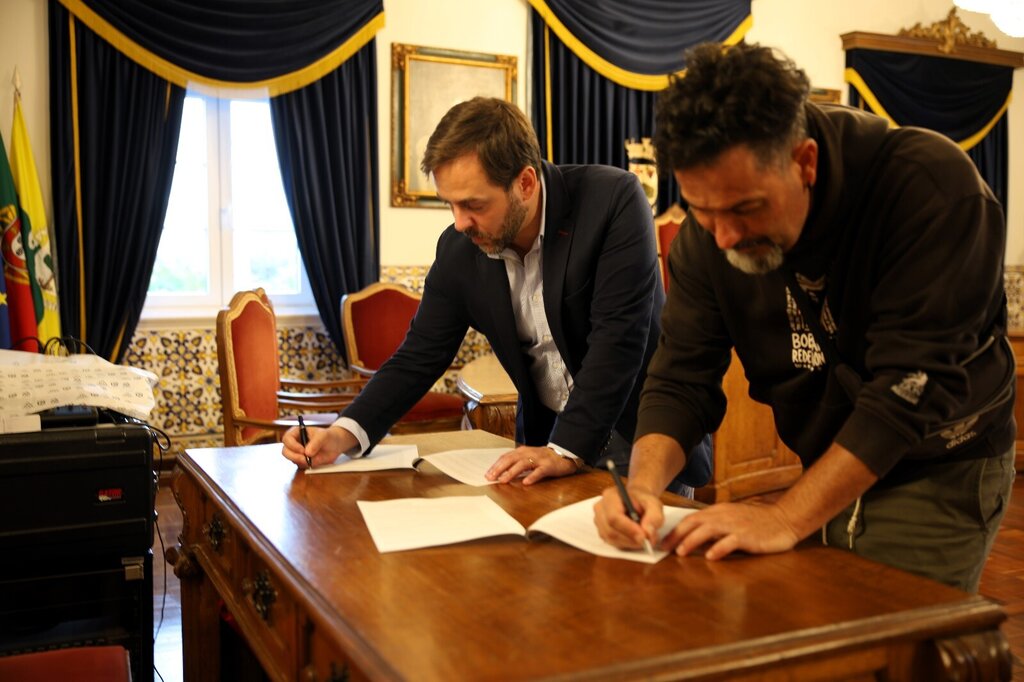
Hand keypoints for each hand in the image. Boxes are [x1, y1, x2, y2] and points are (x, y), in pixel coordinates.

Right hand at [281, 425, 356, 468]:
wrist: (335, 445)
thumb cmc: (328, 436)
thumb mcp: (324, 436)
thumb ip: (316, 442)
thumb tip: (307, 453)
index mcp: (296, 432)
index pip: (287, 439)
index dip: (292, 445)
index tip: (302, 450)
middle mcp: (294, 443)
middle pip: (285, 451)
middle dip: (294, 456)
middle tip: (305, 459)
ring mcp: (297, 453)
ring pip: (292, 460)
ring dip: (301, 462)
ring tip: (313, 459)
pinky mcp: (302, 461)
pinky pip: (300, 466)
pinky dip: (306, 466)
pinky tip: (315, 461)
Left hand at [484, 445, 578, 484]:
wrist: (564, 454)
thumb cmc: (543, 458)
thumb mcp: (528, 458)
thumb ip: (516, 464)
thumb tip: (500, 474)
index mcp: (522, 451)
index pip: (506, 457)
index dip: (496, 465)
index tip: (487, 474)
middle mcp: (529, 453)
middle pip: (511, 459)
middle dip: (500, 468)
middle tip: (491, 478)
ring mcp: (539, 459)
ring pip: (523, 464)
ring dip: (512, 472)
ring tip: (503, 480)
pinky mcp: (548, 466)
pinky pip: (539, 471)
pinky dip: (532, 476)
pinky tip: (526, 483)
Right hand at [593, 484, 662, 549]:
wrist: (637, 500)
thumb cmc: (643, 500)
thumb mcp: (654, 504)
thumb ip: (654, 517)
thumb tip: (648, 533)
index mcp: (610, 496)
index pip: (614, 517)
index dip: (628, 529)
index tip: (643, 536)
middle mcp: (600, 508)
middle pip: (610, 531)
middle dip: (630, 539)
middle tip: (647, 541)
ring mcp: (599, 521)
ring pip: (611, 539)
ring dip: (629, 543)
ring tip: (643, 538)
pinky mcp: (602, 532)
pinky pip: (612, 543)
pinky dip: (626, 544)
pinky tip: (635, 539)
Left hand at [661, 501, 799, 559]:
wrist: (783, 519)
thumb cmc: (756, 522)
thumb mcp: (732, 520)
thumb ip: (714, 528)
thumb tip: (693, 540)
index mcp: (718, 512)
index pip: (691, 519)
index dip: (675, 530)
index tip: (663, 541)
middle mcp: (723, 516)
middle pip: (694, 523)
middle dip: (677, 535)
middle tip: (664, 548)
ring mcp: (735, 525)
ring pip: (708, 530)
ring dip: (692, 540)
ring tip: (680, 552)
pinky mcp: (748, 536)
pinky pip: (731, 541)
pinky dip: (719, 548)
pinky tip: (710, 557)